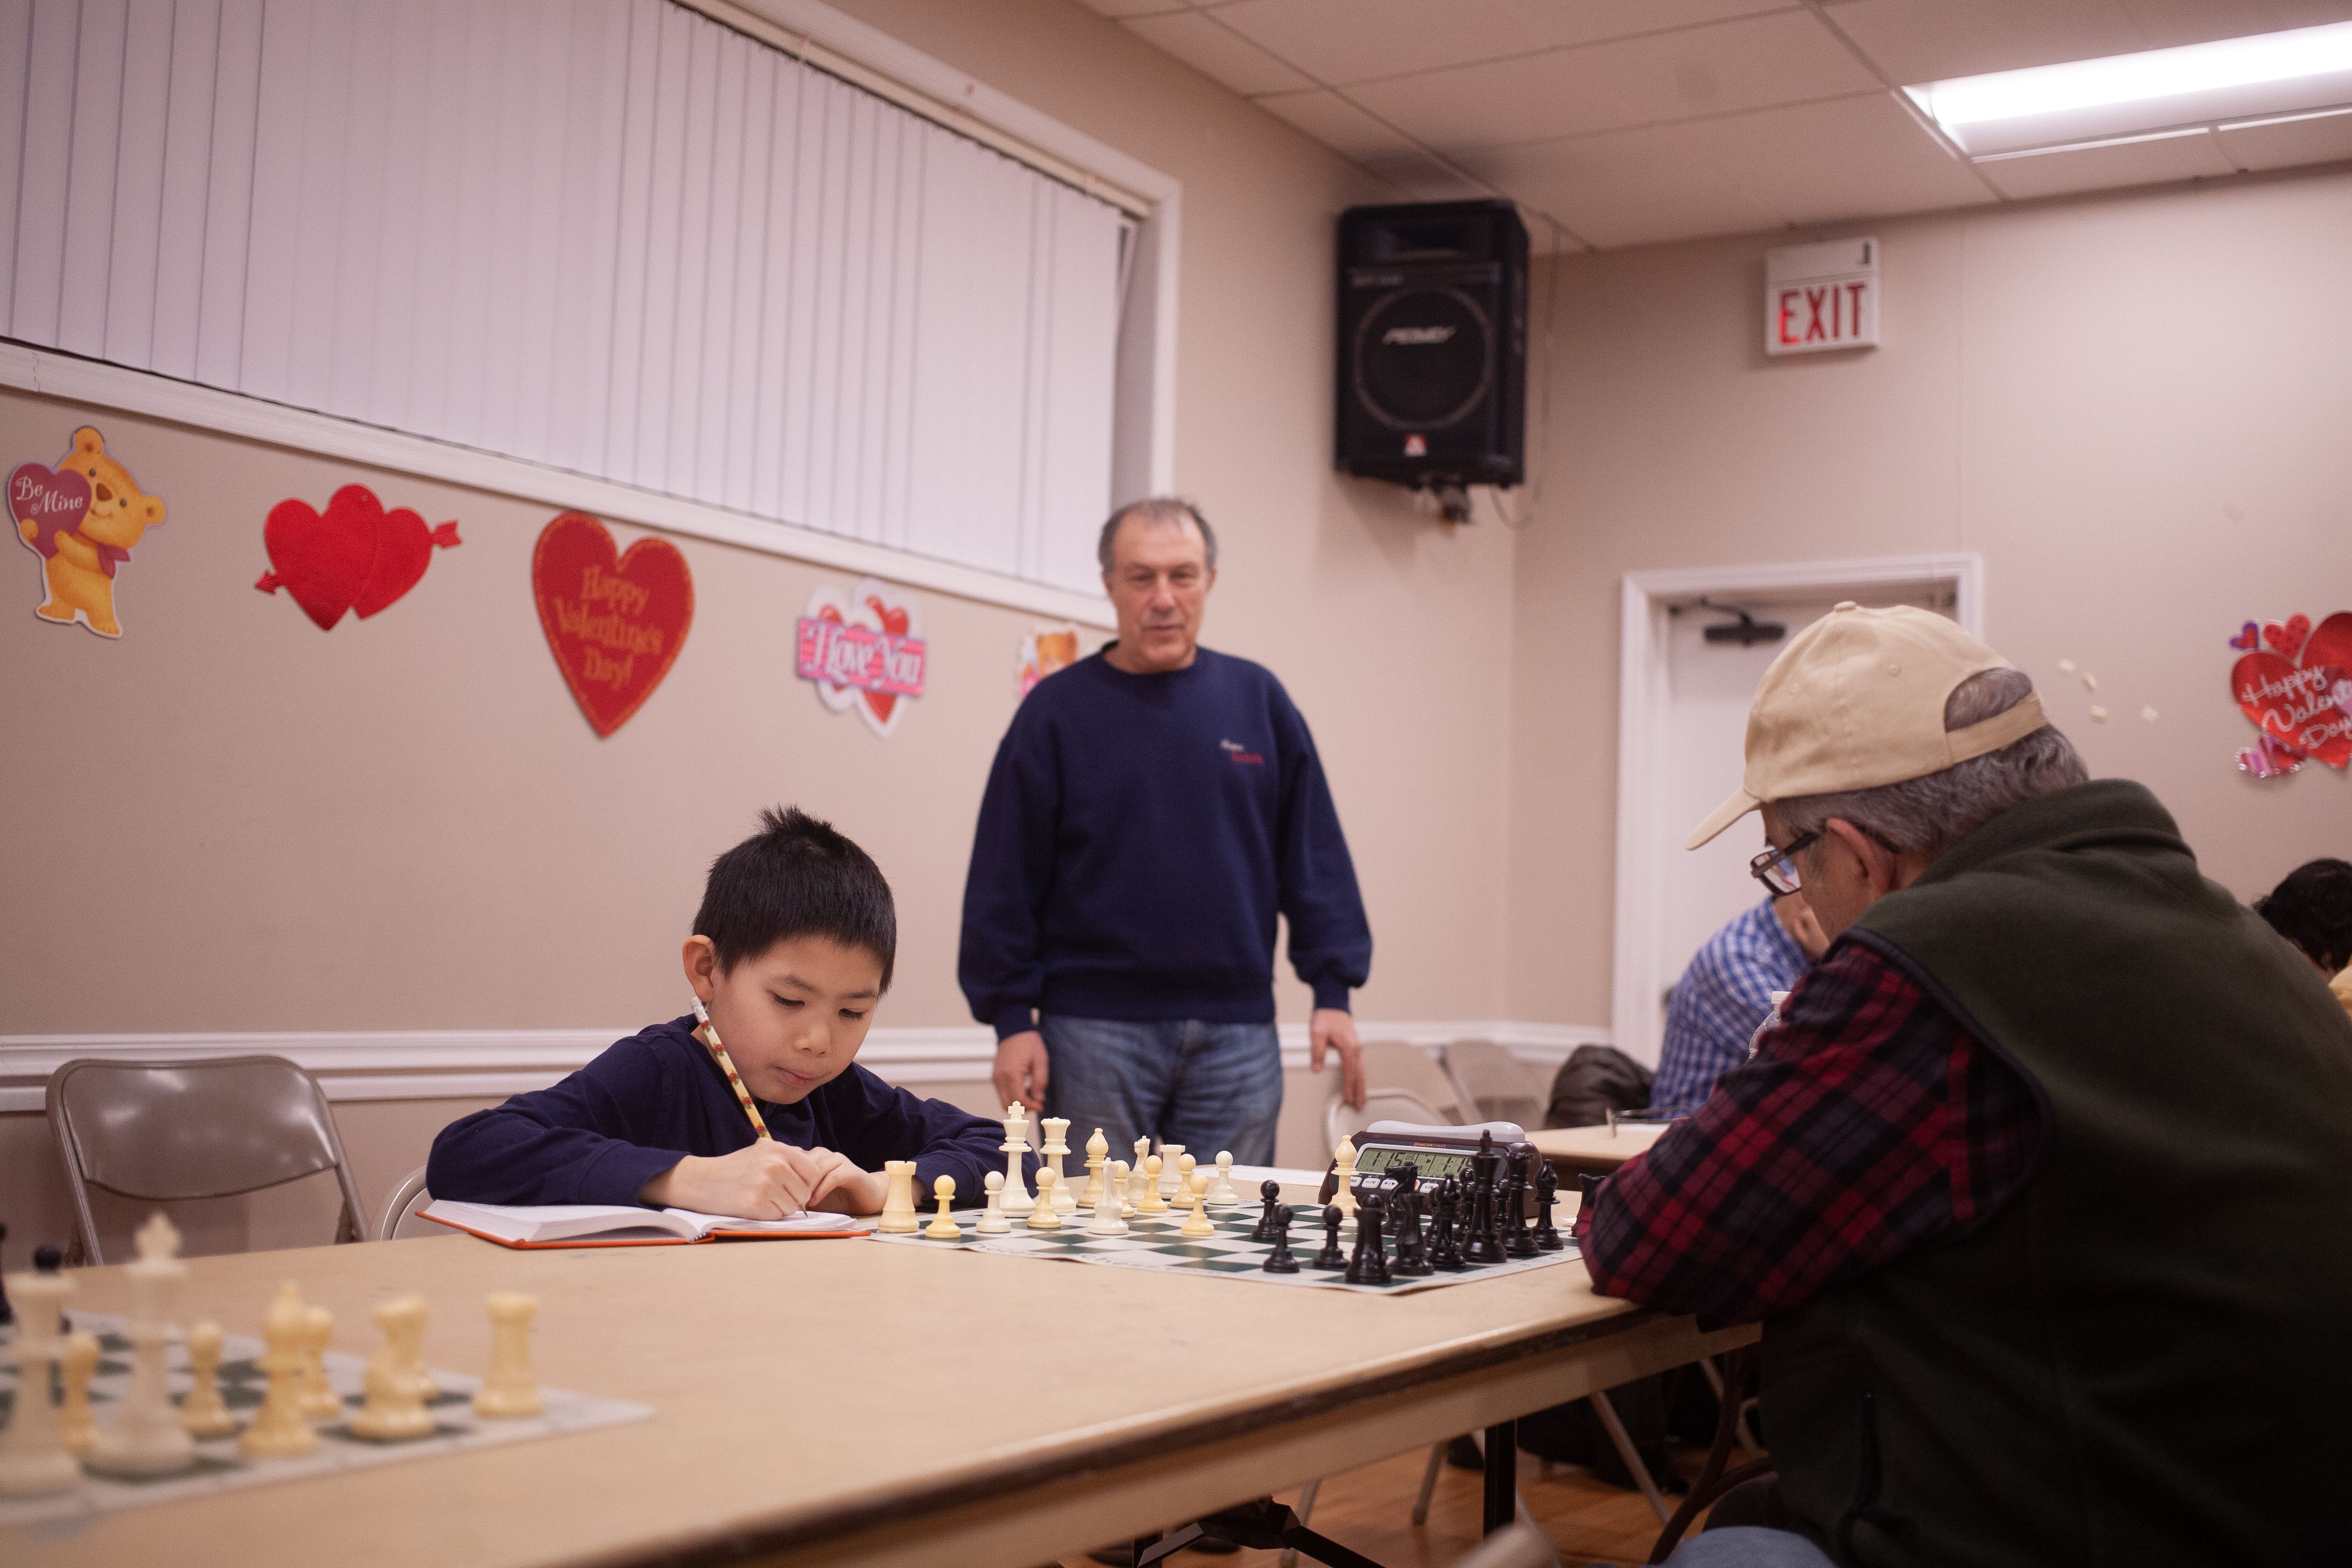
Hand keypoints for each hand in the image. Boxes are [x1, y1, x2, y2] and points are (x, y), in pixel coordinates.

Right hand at [640, 1141, 878, 1217]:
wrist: (702, 1180)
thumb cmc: (736, 1168)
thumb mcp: (763, 1151)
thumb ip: (789, 1158)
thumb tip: (818, 1171)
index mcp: (779, 1149)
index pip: (814, 1173)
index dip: (807, 1184)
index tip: (793, 1186)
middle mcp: (775, 1164)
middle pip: (805, 1193)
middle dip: (793, 1197)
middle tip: (772, 1194)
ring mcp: (766, 1184)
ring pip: (793, 1207)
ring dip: (781, 1207)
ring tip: (761, 1197)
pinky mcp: (756, 1204)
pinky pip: (778, 1216)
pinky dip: (769, 1215)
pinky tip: (753, 1205)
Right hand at [992, 1030, 1048, 1110]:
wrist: (1014, 1030)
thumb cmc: (1029, 1043)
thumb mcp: (1041, 1060)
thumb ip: (1040, 1081)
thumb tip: (1038, 1100)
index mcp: (1011, 1073)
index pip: (1018, 1100)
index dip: (1031, 1106)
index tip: (1041, 1106)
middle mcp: (1000, 1078)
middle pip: (1007, 1106)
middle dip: (1023, 1108)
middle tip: (1036, 1102)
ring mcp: (995, 1078)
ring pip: (1004, 1102)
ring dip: (1018, 1104)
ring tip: (1031, 1093)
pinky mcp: (995, 1077)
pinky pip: (1002, 1094)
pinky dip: (1013, 1097)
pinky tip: (1024, 1087)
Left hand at [1310, 1008, 1364, 1108]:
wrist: (1332, 1004)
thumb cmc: (1325, 1017)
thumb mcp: (1317, 1033)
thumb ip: (1317, 1051)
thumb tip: (1316, 1069)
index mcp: (1348, 1046)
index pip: (1349, 1072)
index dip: (1349, 1087)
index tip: (1348, 1099)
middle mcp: (1355, 1048)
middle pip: (1359, 1074)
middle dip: (1359, 1091)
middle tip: (1359, 1105)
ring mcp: (1356, 1047)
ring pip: (1361, 1070)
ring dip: (1361, 1085)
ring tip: (1362, 1099)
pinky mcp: (1354, 1046)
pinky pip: (1359, 1065)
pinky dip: (1360, 1076)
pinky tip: (1359, 1083)